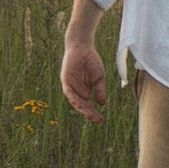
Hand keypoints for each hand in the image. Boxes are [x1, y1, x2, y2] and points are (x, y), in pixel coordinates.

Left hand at [60, 0, 108, 119]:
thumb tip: (102, 104)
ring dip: (81, 108)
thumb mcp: (99, 78)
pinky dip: (72, 97)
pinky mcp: (65, 79)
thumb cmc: (91, 61)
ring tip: (88, 114)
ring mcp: (70, 86)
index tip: (101, 120)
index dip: (93, 113)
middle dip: (88, 113)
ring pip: (74, 100)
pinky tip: (78, 102)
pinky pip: (68, 91)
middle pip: (82, 105)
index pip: (88, 106)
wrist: (83, 47)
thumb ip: (100, 90)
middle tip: (96, 120)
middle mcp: (76, 91)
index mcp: (84, 92)